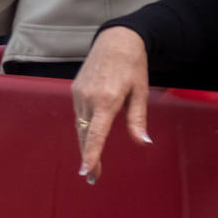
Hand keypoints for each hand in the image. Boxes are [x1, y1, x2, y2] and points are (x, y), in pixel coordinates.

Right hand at [71, 27, 152, 183]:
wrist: (115, 40)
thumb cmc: (133, 66)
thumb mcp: (141, 92)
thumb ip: (138, 119)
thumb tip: (142, 142)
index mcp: (107, 100)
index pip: (96, 134)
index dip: (91, 154)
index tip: (86, 171)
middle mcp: (88, 98)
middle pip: (84, 134)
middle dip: (87, 156)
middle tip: (92, 176)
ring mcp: (79, 93)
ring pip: (80, 125)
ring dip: (84, 143)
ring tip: (91, 162)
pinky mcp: (75, 89)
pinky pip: (78, 114)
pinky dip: (83, 128)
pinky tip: (90, 135)